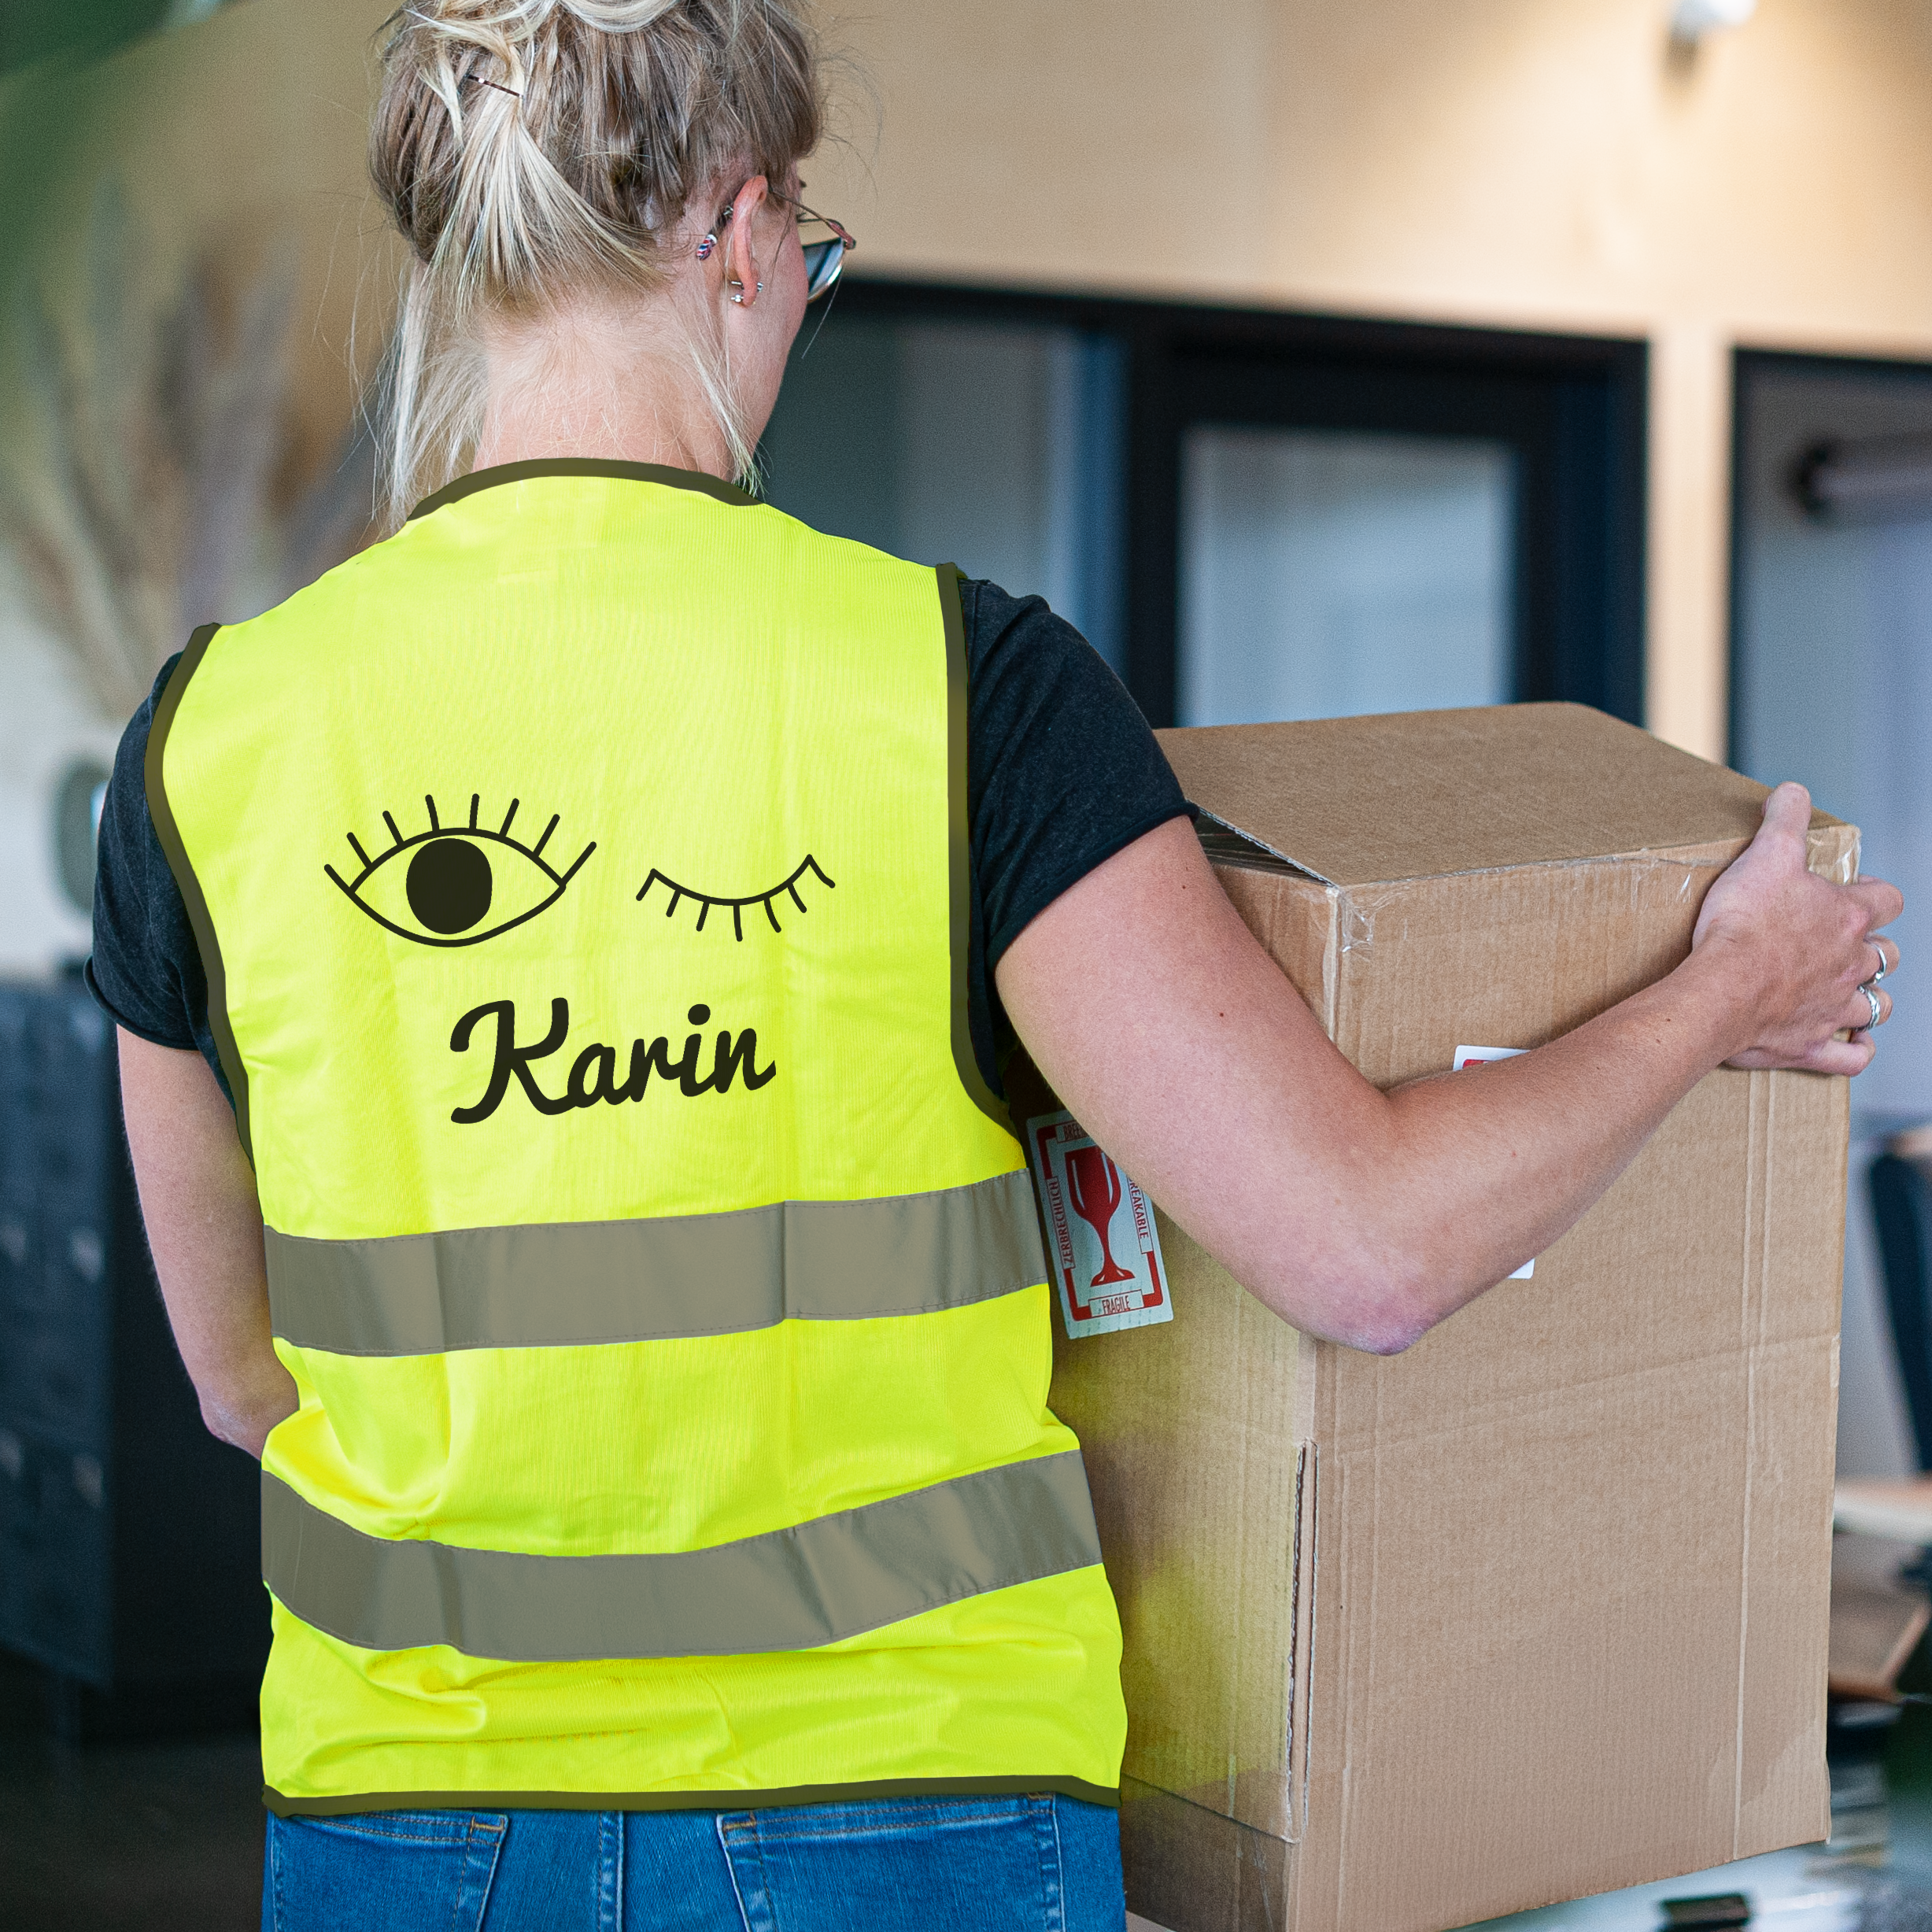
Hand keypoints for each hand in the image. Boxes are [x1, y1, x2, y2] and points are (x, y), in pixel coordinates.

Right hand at [1689, 782, 1900, 1074]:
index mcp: (1846, 918)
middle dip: (1873, 949)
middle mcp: (1852, 964)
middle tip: (1842, 945)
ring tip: (1849, 991)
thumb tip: (1795, 790)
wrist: (1718, 990)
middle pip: (1887, 956)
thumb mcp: (1764, 855)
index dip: (1874, 893)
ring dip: (1870, 998)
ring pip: (1878, 1006)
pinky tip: (1852, 1042)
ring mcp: (1835, 1007)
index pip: (1888, 899)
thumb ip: (1785, 820)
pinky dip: (1856, 1051)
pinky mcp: (1812, 1045)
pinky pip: (1852, 1057)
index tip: (1850, 893)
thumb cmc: (1742, 924)